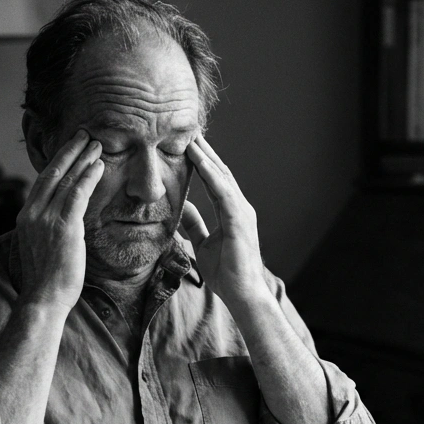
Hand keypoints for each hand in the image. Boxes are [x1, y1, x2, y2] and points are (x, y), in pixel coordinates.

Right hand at [16, 130, 104, 309]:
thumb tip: (62, 220)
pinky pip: (77, 194)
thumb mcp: (42, 246)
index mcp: (26, 216)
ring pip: (66, 179)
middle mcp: (32, 213)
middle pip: (53, 172)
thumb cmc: (47, 280)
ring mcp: (46, 219)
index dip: (59, 161)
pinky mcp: (63, 227)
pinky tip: (99, 166)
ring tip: (97, 144)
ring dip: (83, 159)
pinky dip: (88, 177)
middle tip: (85, 134)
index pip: (43, 180)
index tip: (71, 148)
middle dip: (70, 150)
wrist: (43, 298)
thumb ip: (48, 228)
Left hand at [182, 136, 271, 309]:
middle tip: (188, 129)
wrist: (243, 294)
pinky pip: (223, 192)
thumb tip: (181, 206)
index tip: (187, 142)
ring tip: (190, 137)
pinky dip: (211, 175)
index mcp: (232, 211)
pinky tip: (199, 161)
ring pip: (222, 177)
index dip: (202, 160)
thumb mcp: (203, 243)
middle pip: (220, 171)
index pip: (216, 179)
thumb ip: (194, 223)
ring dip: (206, 156)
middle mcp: (240, 206)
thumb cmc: (227, 273)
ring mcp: (242, 212)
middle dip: (204, 150)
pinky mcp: (239, 220)